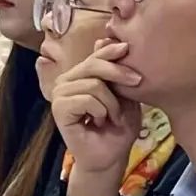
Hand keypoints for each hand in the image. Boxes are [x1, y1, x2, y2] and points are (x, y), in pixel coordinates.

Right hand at [50, 41, 142, 175]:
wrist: (110, 157)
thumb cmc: (118, 129)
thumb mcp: (124, 96)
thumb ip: (116, 73)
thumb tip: (103, 38)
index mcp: (80, 75)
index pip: (95, 55)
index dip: (112, 51)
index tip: (129, 50)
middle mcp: (67, 81)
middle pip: (94, 64)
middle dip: (118, 73)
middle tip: (136, 83)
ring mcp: (60, 94)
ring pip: (93, 84)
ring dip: (111, 103)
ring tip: (113, 117)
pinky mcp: (58, 109)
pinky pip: (86, 99)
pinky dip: (100, 110)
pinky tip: (100, 121)